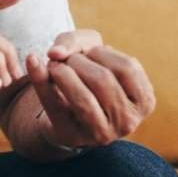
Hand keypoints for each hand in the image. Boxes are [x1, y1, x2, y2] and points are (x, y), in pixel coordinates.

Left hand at [26, 31, 155, 150]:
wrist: (67, 111)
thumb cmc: (86, 76)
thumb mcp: (90, 52)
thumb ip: (76, 42)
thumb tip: (56, 53)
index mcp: (144, 100)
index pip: (128, 67)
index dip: (101, 51)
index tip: (86, 52)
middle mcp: (128, 122)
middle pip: (103, 79)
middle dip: (77, 60)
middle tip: (65, 59)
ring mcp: (102, 133)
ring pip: (82, 97)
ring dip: (61, 70)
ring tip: (55, 66)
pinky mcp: (71, 134)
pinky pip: (54, 104)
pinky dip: (39, 79)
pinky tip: (33, 61)